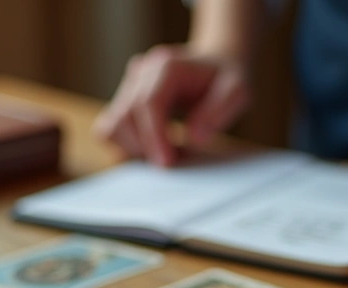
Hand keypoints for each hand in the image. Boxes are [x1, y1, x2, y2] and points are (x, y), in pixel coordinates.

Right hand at [92, 45, 250, 166]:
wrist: (215, 63)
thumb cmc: (226, 79)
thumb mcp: (238, 91)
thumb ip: (219, 112)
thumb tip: (195, 136)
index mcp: (167, 66)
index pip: (147, 103)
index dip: (153, 136)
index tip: (167, 162)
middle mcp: (142, 71)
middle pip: (124, 115)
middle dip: (144, 147)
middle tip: (169, 164)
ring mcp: (130, 85)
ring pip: (112, 124)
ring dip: (131, 148)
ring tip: (162, 155)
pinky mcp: (125, 99)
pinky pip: (110, 127)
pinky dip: (125, 144)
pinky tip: (152, 149)